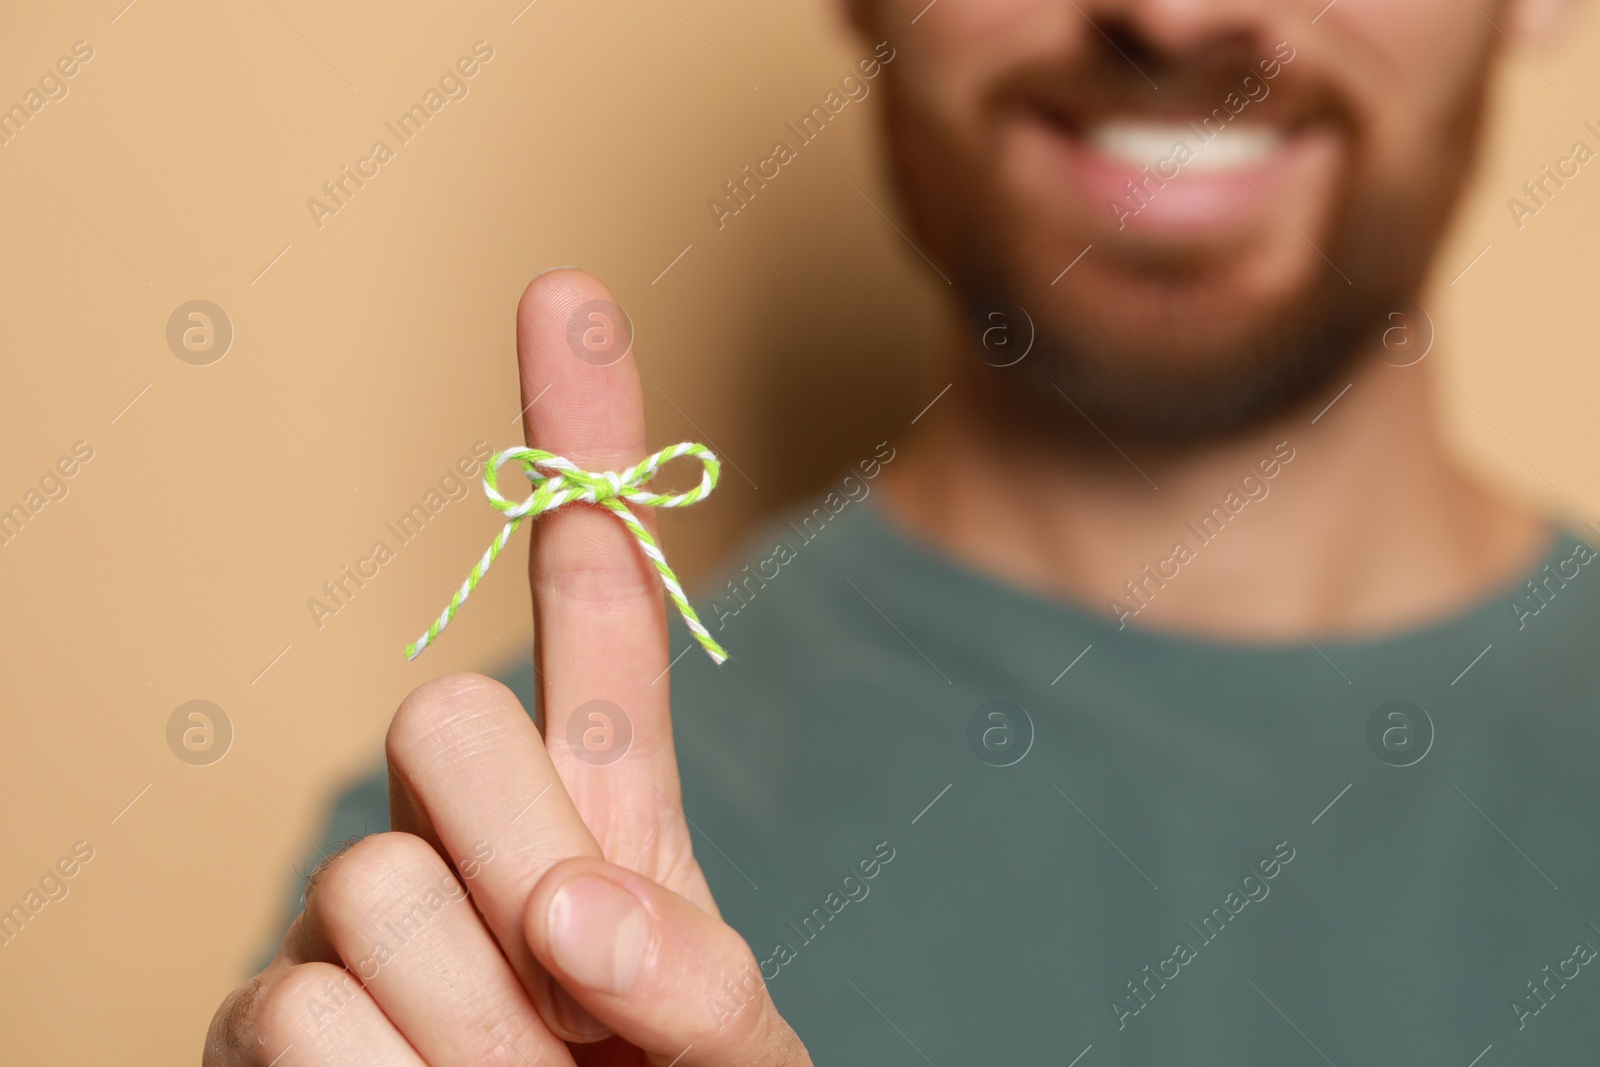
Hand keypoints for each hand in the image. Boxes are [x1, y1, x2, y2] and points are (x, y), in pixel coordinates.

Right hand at [206, 271, 809, 1065]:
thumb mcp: (727, 1042)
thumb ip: (697, 974)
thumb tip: (570, 914)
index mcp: (601, 799)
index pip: (590, 591)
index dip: (582, 441)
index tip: (568, 295)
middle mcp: (461, 822)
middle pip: (441, 720)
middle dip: (519, 858)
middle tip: (570, 993)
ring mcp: (352, 915)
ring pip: (371, 892)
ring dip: (475, 1031)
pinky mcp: (266, 1020)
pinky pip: (295, 1015)